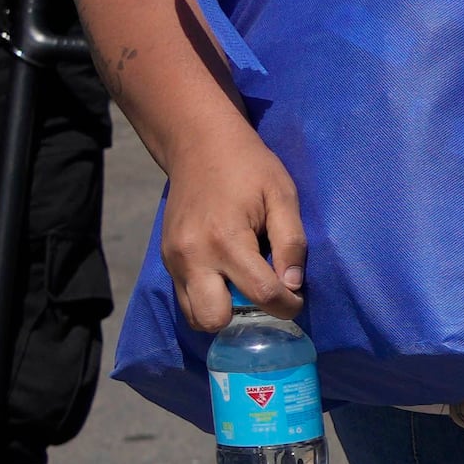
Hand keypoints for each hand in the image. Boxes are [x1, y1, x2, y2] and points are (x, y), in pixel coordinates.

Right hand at [158, 119, 304, 328]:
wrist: (198, 144)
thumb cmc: (248, 167)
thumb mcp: (282, 195)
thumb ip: (291, 242)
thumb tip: (293, 285)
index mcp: (225, 240)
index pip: (261, 295)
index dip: (287, 305)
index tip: (297, 298)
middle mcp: (193, 256)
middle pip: (214, 319)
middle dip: (245, 317)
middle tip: (264, 296)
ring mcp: (174, 260)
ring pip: (195, 316)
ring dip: (224, 312)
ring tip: (245, 289)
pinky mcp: (167, 260)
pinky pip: (186, 298)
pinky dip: (208, 298)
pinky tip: (228, 279)